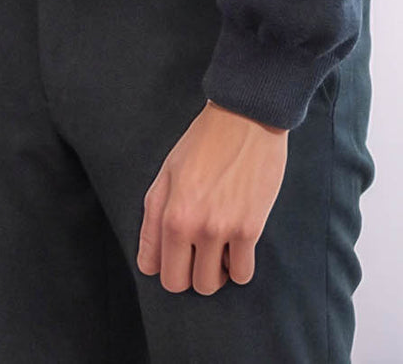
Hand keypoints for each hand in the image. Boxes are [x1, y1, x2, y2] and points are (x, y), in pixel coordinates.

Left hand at [136, 99, 287, 293]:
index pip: (155, 269)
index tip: (176, 253)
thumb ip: (154, 217)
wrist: (245, 118)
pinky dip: (238, 266)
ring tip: (218, 248)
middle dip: (187, 273)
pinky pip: (242, 274)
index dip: (165, 263)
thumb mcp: (167, 173)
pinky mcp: (251, 230)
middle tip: (197, 253)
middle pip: (181, 284)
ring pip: (211, 284)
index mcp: (167, 213)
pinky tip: (237, 244)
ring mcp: (222, 230)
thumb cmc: (205, 141)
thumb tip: (151, 258)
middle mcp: (192, 226)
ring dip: (214, 272)